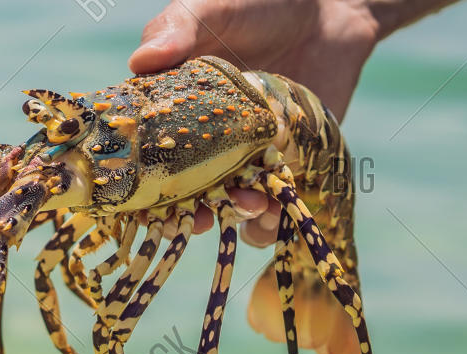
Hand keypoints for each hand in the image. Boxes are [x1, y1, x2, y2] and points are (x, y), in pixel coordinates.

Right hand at [130, 0, 381, 245]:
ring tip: (254, 207)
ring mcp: (244, 155)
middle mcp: (204, 138)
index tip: (146, 203)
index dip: (143, 183)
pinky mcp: (285, 164)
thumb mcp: (212, 9)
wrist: (327, 11)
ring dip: (237, 214)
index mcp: (172, 106)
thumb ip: (178, 29)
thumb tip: (139, 62)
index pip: (146, 152)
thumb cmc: (257, 4)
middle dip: (191, 210)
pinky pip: (272, 204)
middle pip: (187, 189)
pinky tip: (279, 214)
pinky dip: (273, 220)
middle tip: (201, 218)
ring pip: (231, 201)